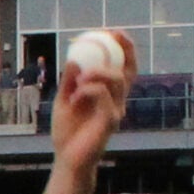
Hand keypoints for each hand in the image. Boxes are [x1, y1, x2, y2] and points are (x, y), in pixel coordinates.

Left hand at [50, 29, 135, 177]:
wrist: (67, 160)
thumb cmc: (68, 133)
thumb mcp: (64, 101)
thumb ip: (69, 82)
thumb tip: (73, 60)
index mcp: (109, 96)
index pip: (122, 68)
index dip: (123, 49)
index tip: (113, 32)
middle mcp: (117, 102)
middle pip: (128, 70)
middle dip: (125, 49)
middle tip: (112, 36)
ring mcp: (116, 111)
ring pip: (116, 80)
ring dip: (97, 72)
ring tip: (79, 78)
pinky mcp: (110, 121)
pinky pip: (103, 96)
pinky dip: (88, 89)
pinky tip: (75, 95)